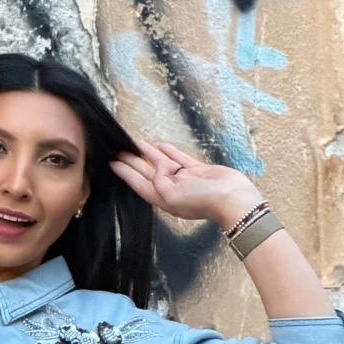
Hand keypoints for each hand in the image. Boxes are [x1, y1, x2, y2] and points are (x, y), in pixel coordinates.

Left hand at [110, 139, 261, 230]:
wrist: (232, 199)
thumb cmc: (202, 201)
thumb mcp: (172, 195)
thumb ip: (159, 181)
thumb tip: (159, 167)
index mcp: (162, 197)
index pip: (138, 183)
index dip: (125, 173)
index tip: (112, 163)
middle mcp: (170, 189)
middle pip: (146, 172)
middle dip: (133, 161)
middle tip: (119, 149)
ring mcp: (183, 179)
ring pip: (161, 163)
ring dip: (149, 154)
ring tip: (137, 143)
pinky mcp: (197, 171)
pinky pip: (178, 159)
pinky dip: (169, 152)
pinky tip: (161, 145)